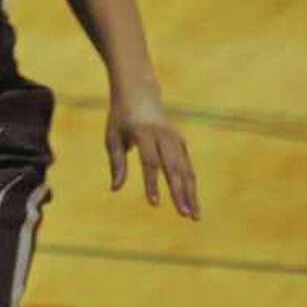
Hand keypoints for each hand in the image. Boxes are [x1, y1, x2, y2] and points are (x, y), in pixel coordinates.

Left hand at [106, 83, 199, 219]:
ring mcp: (174, 137)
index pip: (149, 161)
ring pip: (185, 168)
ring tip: (194, 216)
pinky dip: (191, 183)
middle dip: (179, 192)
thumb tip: (115, 189)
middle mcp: (162, 135)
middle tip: (184, 215)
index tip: (154, 204)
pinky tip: (192, 202)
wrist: (138, 90)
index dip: (152, 183)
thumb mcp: (112, 136)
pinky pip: (187, 165)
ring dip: (191, 193)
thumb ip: (116, 162)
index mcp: (142, 132)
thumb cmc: (121, 117)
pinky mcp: (180, 140)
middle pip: (173, 167)